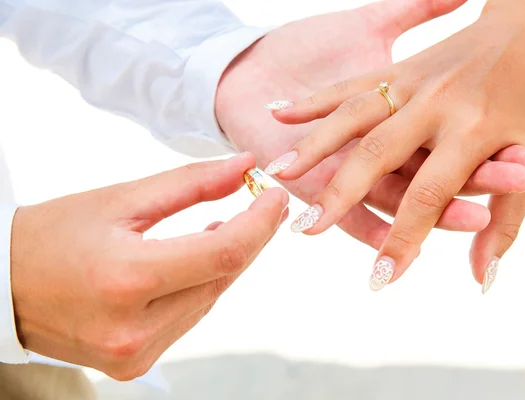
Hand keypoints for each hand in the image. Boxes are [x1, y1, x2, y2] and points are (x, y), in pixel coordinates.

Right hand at [10, 153, 287, 379]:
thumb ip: (190, 185)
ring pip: (211, 299)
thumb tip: (245, 167)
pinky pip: (189, 318)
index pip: (224, 252)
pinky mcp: (134, 364)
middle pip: (223, 278)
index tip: (277, 195)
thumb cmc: (53, 235)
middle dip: (250, 238)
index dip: (261, 222)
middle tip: (262, 205)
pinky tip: (199, 260)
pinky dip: (202, 286)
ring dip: (226, 262)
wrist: (2, 285)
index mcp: (127, 279)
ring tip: (229, 225)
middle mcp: (134, 328)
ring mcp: (135, 354)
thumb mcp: (121, 199)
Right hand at [265, 0, 524, 290]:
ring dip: (313, 146)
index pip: (430, 197)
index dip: (404, 241)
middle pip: (377, 156)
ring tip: (279, 174)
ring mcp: (412, 82)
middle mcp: (437, 105)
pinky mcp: (397, 66)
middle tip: (306, 229)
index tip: (380, 277)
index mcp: (475, 129)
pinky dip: (314, 101)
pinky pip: (348, 85)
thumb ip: (508, 222)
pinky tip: (280, 114)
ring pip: (352, 117)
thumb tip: (481, 279)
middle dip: (339, 195)